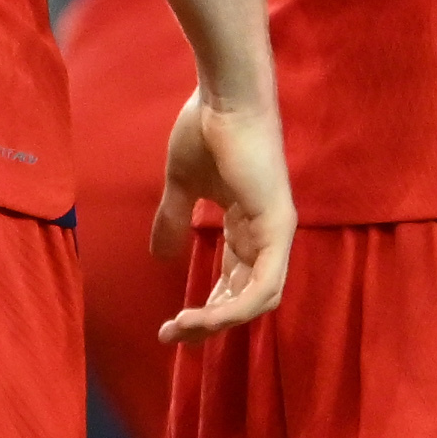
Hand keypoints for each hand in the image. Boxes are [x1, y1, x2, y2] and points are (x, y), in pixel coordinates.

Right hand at [154, 89, 294, 338]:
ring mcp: (276, 233)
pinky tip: (207, 316)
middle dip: (209, 323)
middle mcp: (267, 235)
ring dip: (219, 321)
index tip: (170, 325)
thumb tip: (159, 256)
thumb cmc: (204, 131)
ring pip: (258, 299)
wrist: (222, 99)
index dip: (205, 308)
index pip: (233, 282)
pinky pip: (266, 283)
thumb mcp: (181, 186)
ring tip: (182, 329)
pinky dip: (239, 306)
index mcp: (246, 226)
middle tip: (171, 337)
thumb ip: (173, 220)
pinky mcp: (277, 227)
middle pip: (246, 298)